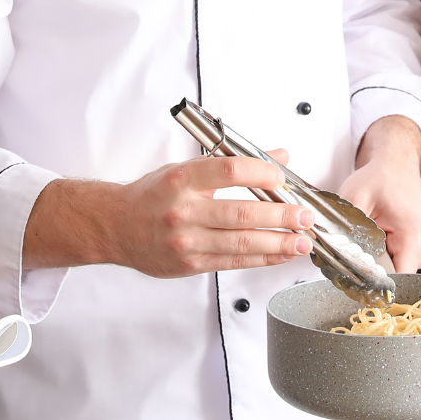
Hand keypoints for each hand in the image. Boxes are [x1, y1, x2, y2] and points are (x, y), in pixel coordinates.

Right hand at [25, 152, 314, 275]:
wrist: (116, 227)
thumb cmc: (152, 196)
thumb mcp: (186, 169)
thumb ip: (231, 163)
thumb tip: (277, 155)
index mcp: (182, 180)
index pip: (229, 171)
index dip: (261, 173)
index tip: (282, 177)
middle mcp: (183, 211)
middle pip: (241, 214)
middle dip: (280, 216)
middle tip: (304, 216)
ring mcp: (186, 241)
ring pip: (241, 243)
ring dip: (278, 244)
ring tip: (302, 241)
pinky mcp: (190, 264)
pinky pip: (233, 261)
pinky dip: (262, 258)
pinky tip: (280, 254)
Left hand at [341, 115, 420, 271]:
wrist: (396, 166)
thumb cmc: (381, 178)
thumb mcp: (356, 197)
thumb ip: (345, 228)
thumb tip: (331, 252)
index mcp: (413, 239)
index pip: (395, 280)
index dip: (370, 282)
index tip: (351, 273)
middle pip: (391, 278)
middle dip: (367, 268)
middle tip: (351, 247)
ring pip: (391, 273)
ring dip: (373, 261)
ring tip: (364, 238)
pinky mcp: (415, 251)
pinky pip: (394, 265)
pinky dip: (380, 256)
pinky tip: (373, 239)